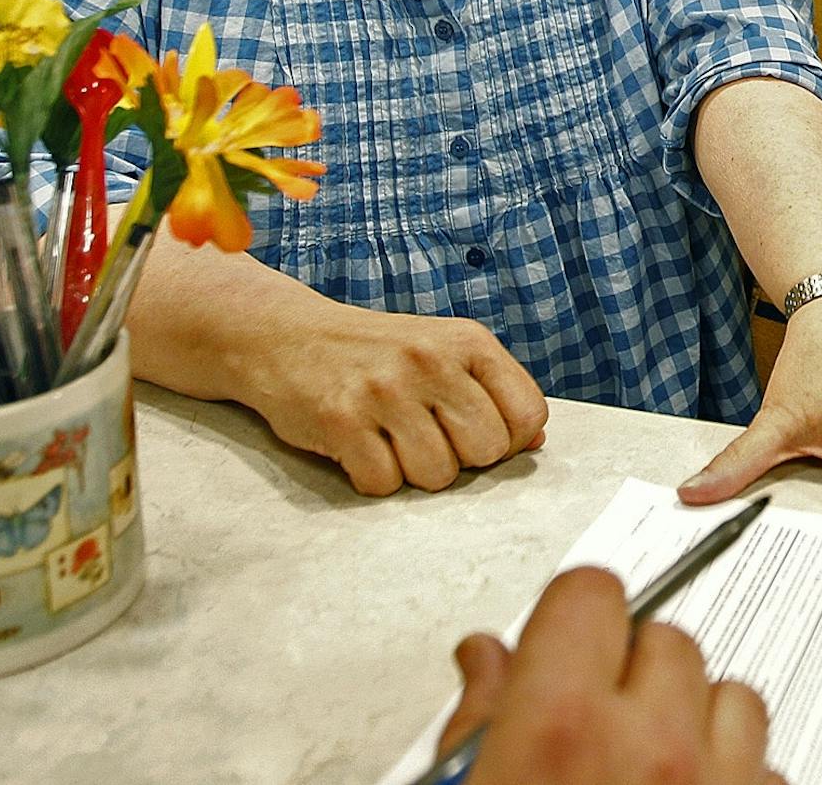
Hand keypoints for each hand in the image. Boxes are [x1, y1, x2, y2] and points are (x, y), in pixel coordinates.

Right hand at [244, 299, 548, 494]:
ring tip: (390, 439)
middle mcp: (431, 360)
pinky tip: (358, 446)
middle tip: (426, 437)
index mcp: (468, 341)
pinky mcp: (341, 419)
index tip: (476, 435)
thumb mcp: (443, 352)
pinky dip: (372, 477)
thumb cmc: (376, 352)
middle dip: (461, 459)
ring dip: (414, 472)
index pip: (527, 414)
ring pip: (438, 476)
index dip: (509, 441)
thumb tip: (535, 441)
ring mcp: (385, 390)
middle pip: (487, 451)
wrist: (287, 336)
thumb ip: (491, 391)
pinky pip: (384, 484)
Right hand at [435, 567, 778, 784]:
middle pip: (667, 638)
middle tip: (601, 721)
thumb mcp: (465, 784)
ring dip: (699, 718)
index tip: (568, 640)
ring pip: (734, 694)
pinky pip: (769, 765)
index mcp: (564, 726)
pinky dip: (738, 774)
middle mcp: (653, 745)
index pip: (593, 592)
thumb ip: (479, 719)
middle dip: (634, 667)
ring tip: (654, 764)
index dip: (576, 614)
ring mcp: (719, 784)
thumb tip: (485, 655)